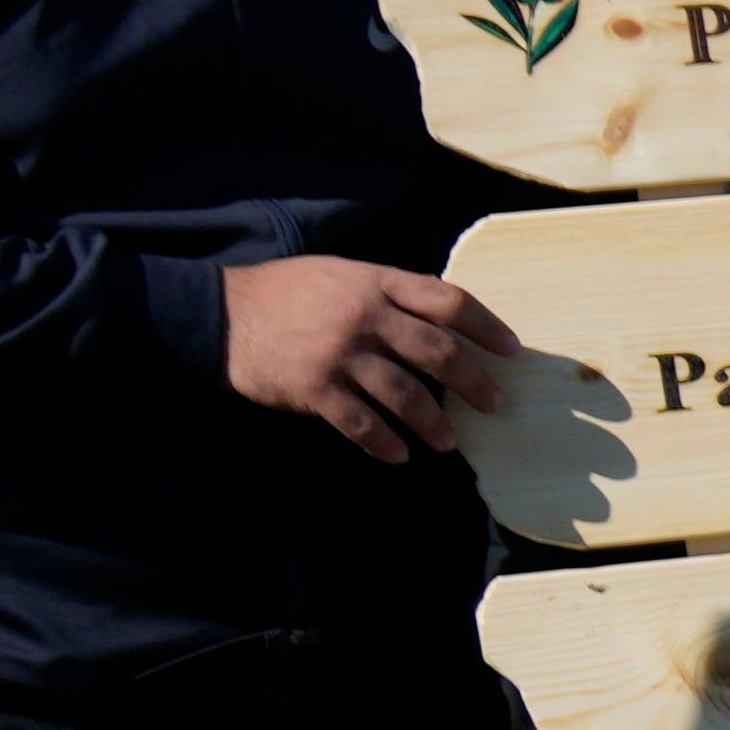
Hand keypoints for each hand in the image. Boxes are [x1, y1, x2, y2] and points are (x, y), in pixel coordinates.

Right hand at [223, 254, 511, 462]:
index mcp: (374, 283)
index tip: (510, 350)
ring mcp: (339, 354)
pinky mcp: (314, 389)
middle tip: (494, 404)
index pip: (447, 300)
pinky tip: (398, 456)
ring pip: (406, 395)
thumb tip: (441, 318)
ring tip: (448, 440)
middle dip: (474, 382)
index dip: (485, 326)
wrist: (219, 315)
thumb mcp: (339, 274)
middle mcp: (363, 316)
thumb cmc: (285, 293)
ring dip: (433, 422)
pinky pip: (361, 424)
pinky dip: (384, 444)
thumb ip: (386, 292)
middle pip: (438, 352)